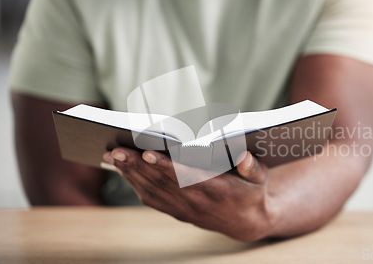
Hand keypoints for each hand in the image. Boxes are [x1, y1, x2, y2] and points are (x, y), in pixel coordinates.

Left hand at [103, 148, 274, 240]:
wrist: (247, 223)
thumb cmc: (252, 192)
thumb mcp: (260, 178)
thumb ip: (252, 167)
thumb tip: (244, 156)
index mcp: (217, 190)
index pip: (186, 177)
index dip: (165, 165)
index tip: (147, 152)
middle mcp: (197, 202)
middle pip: (162, 182)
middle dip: (137, 166)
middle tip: (115, 150)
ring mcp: (185, 209)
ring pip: (153, 190)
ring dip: (131, 174)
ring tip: (112, 156)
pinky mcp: (178, 212)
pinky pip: (153, 199)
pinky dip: (136, 184)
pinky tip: (124, 170)